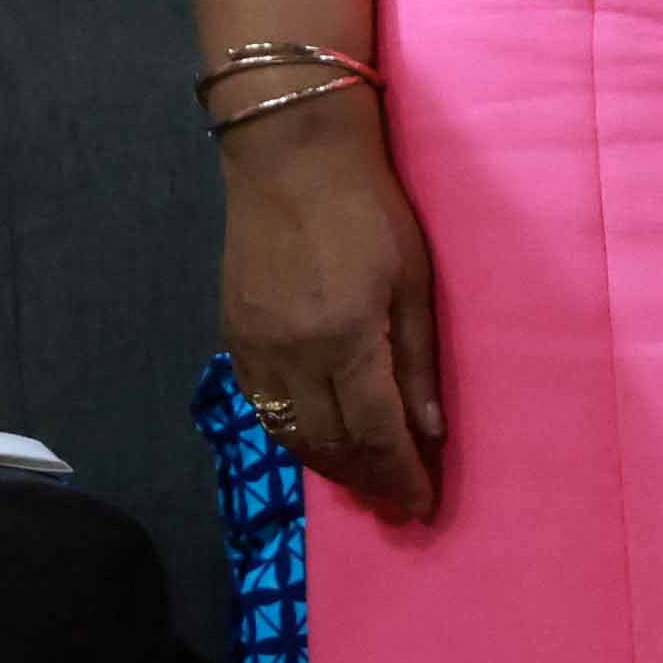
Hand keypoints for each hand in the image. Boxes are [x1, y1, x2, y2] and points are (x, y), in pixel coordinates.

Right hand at [219, 94, 440, 523]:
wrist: (288, 155)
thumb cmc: (368, 211)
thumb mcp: (414, 283)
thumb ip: (418, 362)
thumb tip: (430, 432)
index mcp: (346, 339)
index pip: (375, 434)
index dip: (400, 477)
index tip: (420, 506)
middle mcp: (293, 353)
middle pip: (329, 444)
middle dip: (366, 481)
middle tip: (395, 503)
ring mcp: (255, 345)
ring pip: (289, 432)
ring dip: (328, 465)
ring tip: (360, 479)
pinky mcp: (232, 332)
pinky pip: (260, 404)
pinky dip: (291, 432)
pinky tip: (314, 437)